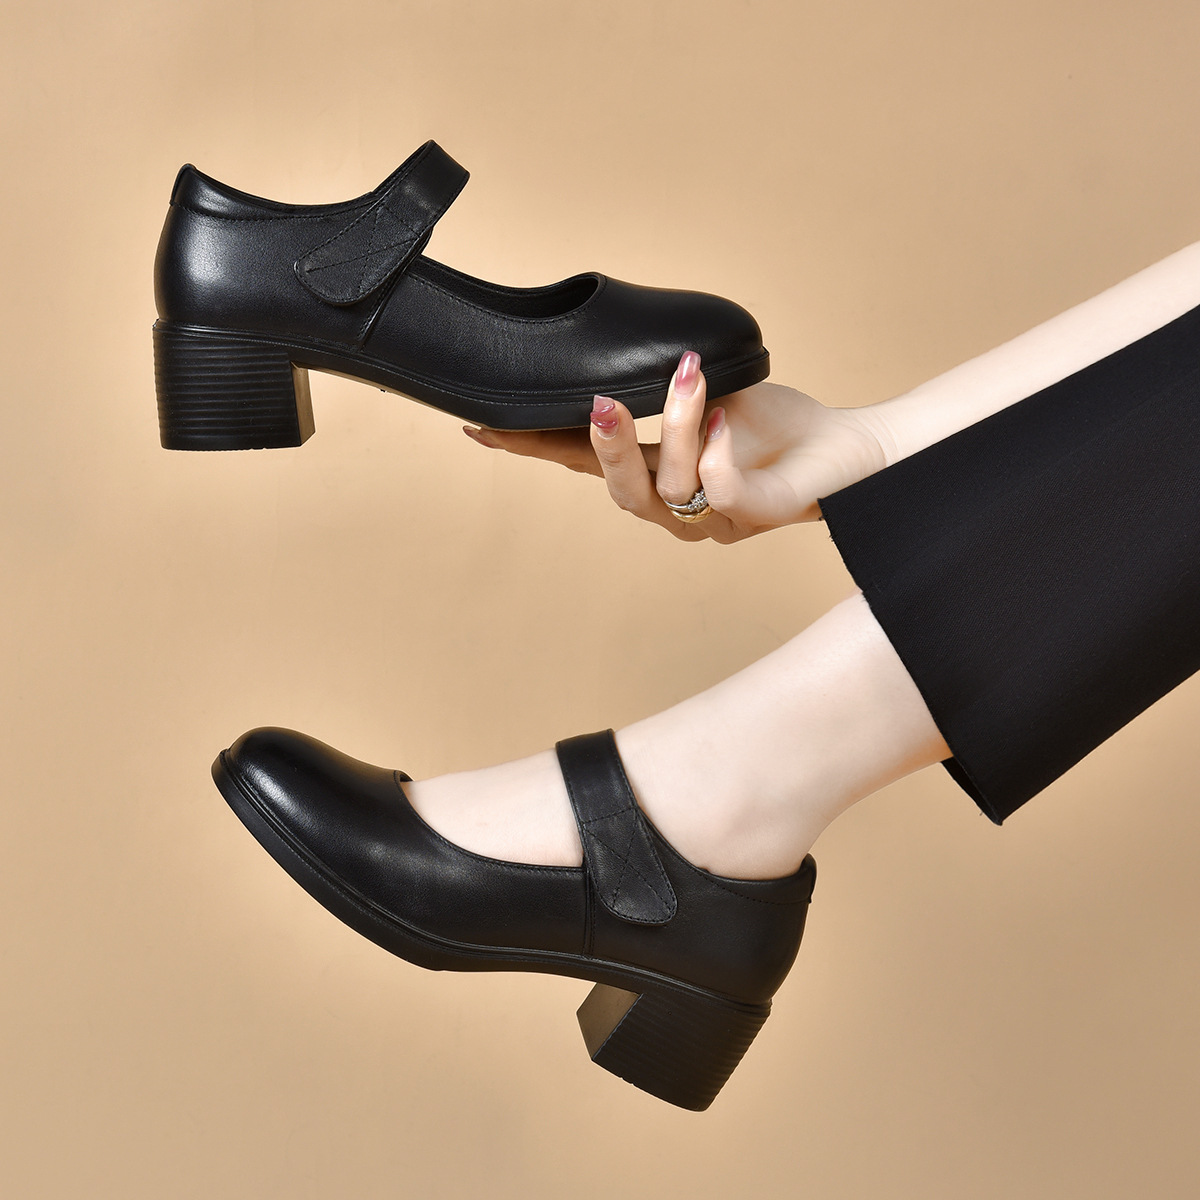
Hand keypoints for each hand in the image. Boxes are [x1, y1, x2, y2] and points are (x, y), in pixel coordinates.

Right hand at [463, 352, 887, 541]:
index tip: (481, 425)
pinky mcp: (760, 517)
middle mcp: (678, 511)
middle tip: (596, 401)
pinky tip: (723, 421)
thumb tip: (617, 350)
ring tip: (688, 376)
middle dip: (602, 447)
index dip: (534, 448)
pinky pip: (724, 494)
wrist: (851, 451)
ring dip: (674, 427)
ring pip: (670, 491)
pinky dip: (716, 454)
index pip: (583, 465)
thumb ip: (660, 388)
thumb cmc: (778, 427)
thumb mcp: (706, 394)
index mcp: (656, 478)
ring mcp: (718, 522)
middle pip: (619, 494)